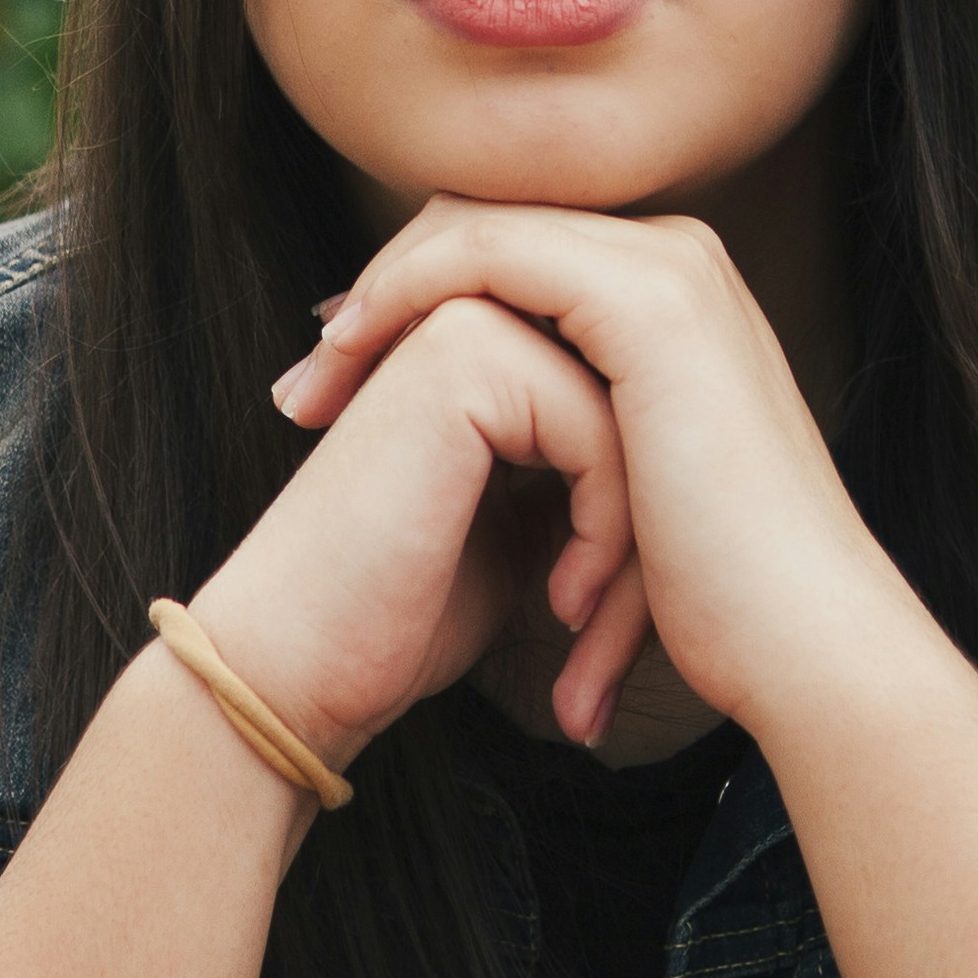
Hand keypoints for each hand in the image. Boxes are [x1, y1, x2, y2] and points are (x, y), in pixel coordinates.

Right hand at [186, 295, 643, 771]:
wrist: (300, 666)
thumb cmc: (404, 615)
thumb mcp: (524, 526)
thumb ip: (580, 466)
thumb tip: (677, 462)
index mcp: (482, 342)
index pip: (624, 398)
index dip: (636, 510)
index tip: (602, 615)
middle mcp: (471, 311)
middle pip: (636, 398)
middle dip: (642, 523)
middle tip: (603, 631)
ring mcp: (461, 320)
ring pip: (630, 415)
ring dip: (630, 539)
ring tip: (585, 628)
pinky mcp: (460, 354)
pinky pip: (599, 430)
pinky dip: (605, 532)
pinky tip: (562, 605)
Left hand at [275, 198, 919, 741]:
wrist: (802, 643)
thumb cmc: (720, 603)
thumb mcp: (623, 505)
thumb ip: (565, 454)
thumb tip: (488, 471)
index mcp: (672, 299)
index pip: (511, 257)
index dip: (411, 304)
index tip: (334, 380)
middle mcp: (678, 260)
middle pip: (484, 229)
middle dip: (379, 296)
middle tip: (304, 384)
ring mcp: (670, 268)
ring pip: (474, 229)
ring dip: (375, 300)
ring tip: (311, 391)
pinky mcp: (648, 298)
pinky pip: (484, 256)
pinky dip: (404, 298)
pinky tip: (354, 364)